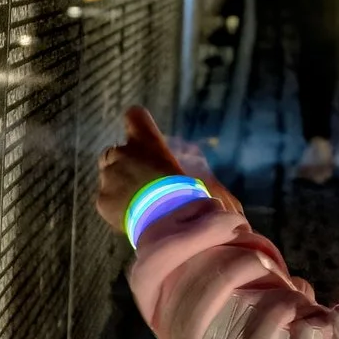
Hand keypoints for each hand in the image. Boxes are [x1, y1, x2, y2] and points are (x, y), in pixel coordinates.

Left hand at [96, 102, 201, 235]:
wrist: (166, 221)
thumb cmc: (190, 196)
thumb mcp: (210, 189)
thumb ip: (214, 191)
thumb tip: (237, 213)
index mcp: (147, 141)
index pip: (134, 117)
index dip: (138, 125)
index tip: (140, 134)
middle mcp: (122, 152)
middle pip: (116, 152)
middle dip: (126, 165)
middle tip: (146, 184)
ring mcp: (109, 177)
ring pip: (110, 177)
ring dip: (121, 187)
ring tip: (143, 205)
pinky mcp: (102, 200)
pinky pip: (108, 201)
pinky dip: (118, 209)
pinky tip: (135, 218)